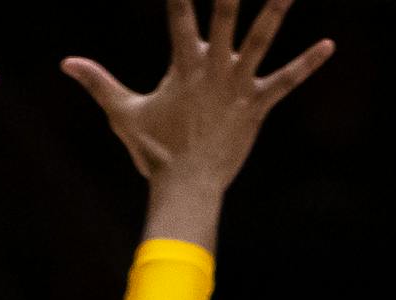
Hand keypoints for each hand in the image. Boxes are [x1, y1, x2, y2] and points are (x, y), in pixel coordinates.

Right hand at [62, 0, 332, 229]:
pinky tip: (329, 45)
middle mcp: (213, 67)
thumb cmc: (154, 152)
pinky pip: (287, 80)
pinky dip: (308, 64)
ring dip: (277, 9)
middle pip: (224, 14)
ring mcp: (238, 85)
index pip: (179, 12)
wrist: (188, 187)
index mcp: (183, 64)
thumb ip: (98, 82)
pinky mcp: (258, 106)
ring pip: (262, 38)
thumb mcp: (123, 113)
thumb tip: (65, 62)